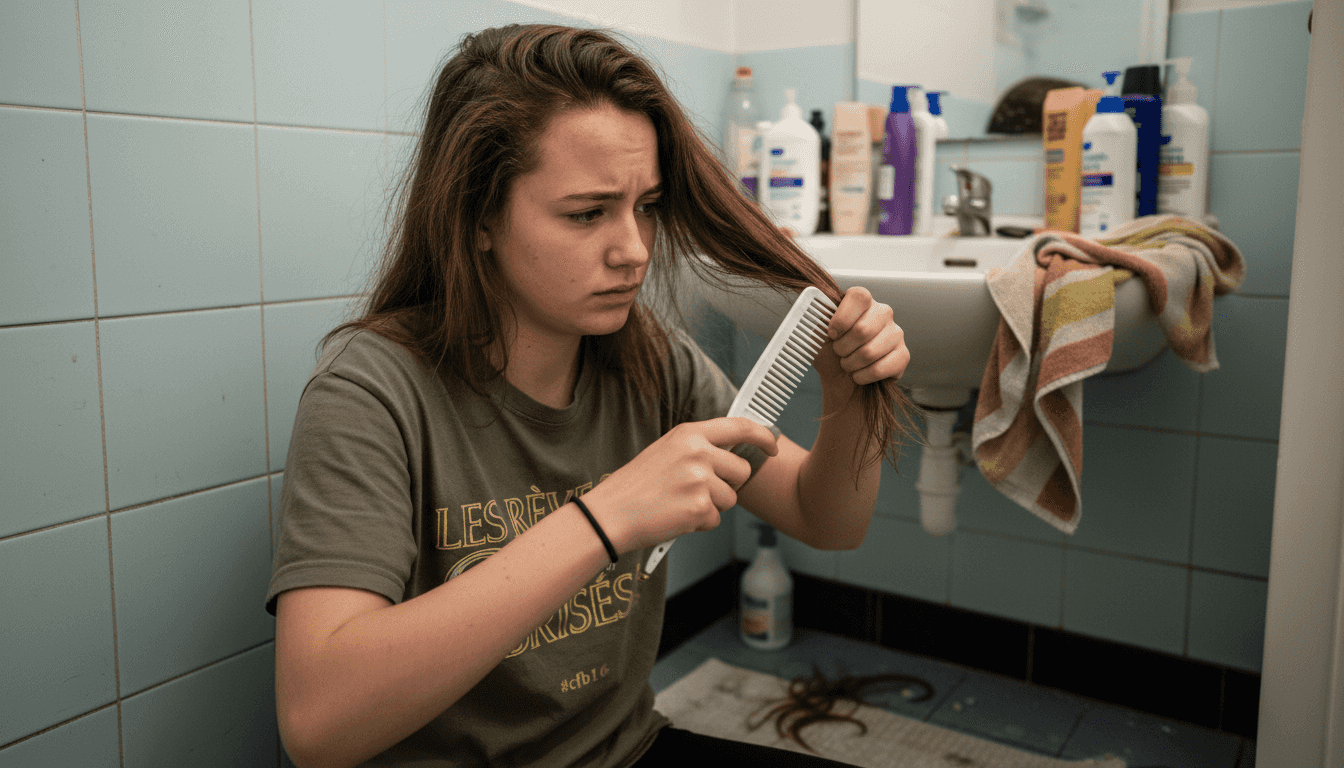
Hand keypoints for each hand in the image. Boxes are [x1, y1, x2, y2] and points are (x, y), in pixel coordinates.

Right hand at [580, 417, 778, 552]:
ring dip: (711, 507)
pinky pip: (716, 519)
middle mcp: (698, 452)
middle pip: (741, 470)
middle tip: (696, 492)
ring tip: (680, 504)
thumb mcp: (667, 451)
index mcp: (689, 434)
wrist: (611, 513)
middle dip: (727, 485)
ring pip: (731, 498)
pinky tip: (676, 517)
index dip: (762, 435)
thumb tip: (731, 455)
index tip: (772, 445)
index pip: (739, 426)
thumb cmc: (636, 486)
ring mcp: (700, 479)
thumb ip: (699, 448)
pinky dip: (699, 524)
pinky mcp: (700, 507)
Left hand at [825, 286, 909, 385]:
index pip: (858, 297)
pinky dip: (863, 377)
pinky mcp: (903, 355)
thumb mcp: (819, 338)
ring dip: (851, 364)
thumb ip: (819, 325)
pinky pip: (880, 368)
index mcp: (861, 302)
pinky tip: (859, 375)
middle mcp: (882, 312)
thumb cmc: (831, 356)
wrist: (843, 383)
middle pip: (862, 330)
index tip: (832, 334)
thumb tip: (820, 315)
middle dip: (843, 348)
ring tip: (848, 365)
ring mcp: (896, 333)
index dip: (842, 318)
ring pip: (870, 352)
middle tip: (839, 353)